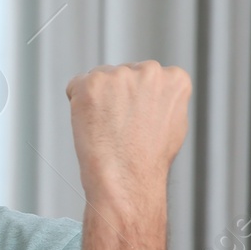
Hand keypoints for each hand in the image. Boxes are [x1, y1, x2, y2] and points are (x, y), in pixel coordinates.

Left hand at [64, 61, 189, 207]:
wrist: (126, 178)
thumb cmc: (148, 160)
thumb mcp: (175, 123)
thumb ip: (166, 98)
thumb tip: (155, 90)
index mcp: (174, 78)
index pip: (147, 76)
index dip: (138, 101)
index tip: (138, 121)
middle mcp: (150, 70)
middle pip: (123, 74)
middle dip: (118, 96)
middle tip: (121, 128)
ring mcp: (120, 75)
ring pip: (100, 79)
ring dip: (98, 100)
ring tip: (108, 129)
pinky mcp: (93, 83)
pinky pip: (76, 87)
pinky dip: (77, 104)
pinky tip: (91, 124)